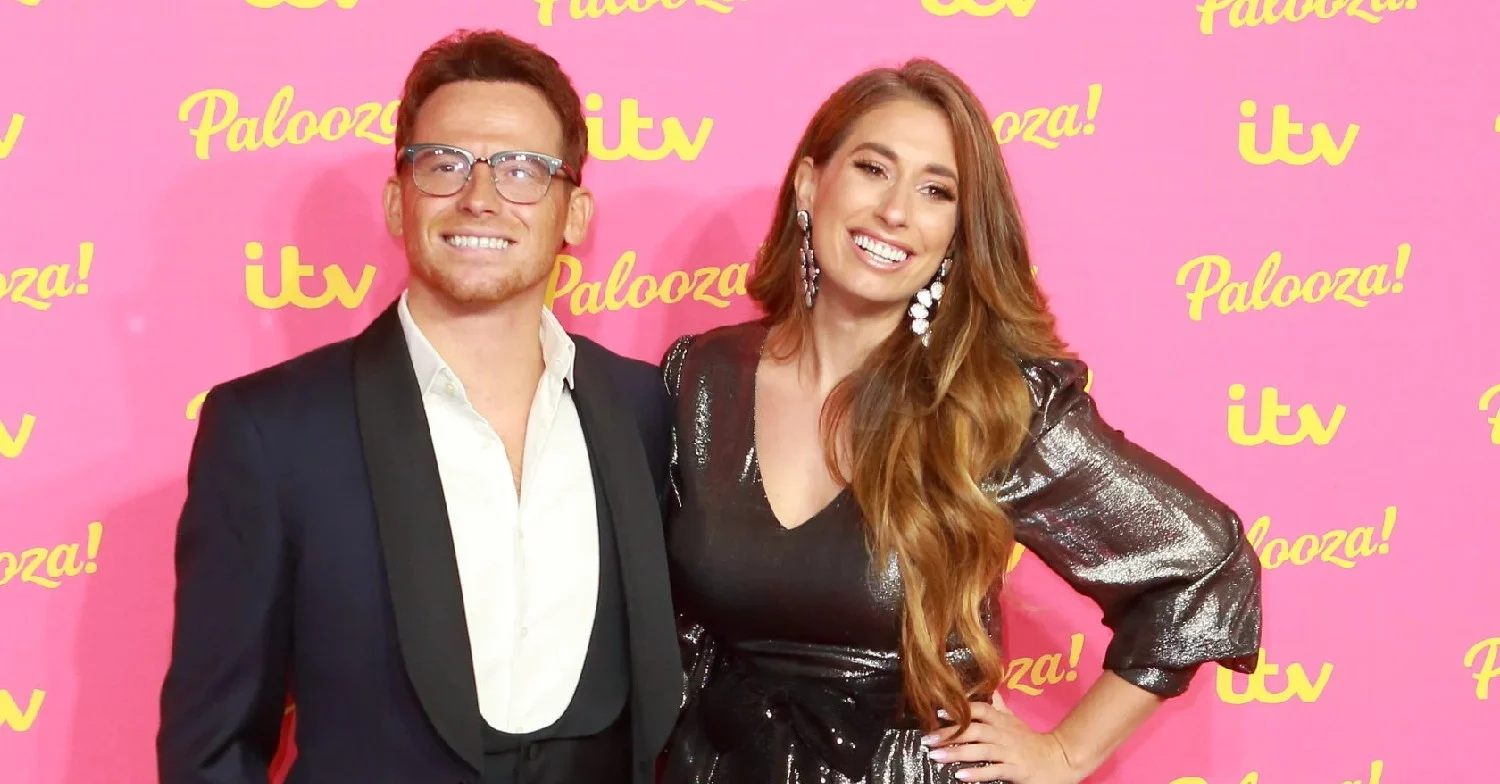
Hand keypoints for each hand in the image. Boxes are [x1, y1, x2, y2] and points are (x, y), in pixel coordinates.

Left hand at [920, 690, 1080, 782]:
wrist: (1061, 759)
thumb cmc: (1033, 742)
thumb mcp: (1015, 722)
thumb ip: (999, 708)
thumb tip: (989, 690)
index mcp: (1003, 721)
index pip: (980, 709)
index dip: (960, 709)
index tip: (938, 712)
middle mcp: (1004, 734)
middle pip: (974, 729)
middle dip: (950, 734)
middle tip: (928, 739)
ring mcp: (1010, 752)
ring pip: (980, 750)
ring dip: (956, 753)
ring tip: (936, 756)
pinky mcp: (1016, 770)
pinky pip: (994, 771)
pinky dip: (977, 773)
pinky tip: (961, 776)